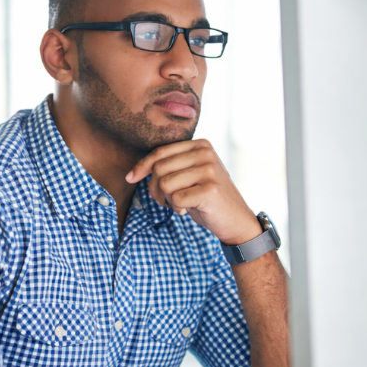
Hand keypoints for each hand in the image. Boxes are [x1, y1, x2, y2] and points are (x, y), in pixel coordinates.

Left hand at [126, 139, 261, 245]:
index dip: (142, 166)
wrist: (235, 220)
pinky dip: (178, 208)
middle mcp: (206, 153)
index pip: (160, 152)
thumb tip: (134, 172)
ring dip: (167, 200)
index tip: (130, 178)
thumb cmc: (206, 199)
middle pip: (159, 168)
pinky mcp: (210, 189)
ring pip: (165, 184)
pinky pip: (176, 198)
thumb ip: (170, 167)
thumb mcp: (189, 176)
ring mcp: (210, 170)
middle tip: (166, 201)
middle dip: (155, 188)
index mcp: (200, 145)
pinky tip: (189, 210)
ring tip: (180, 204)